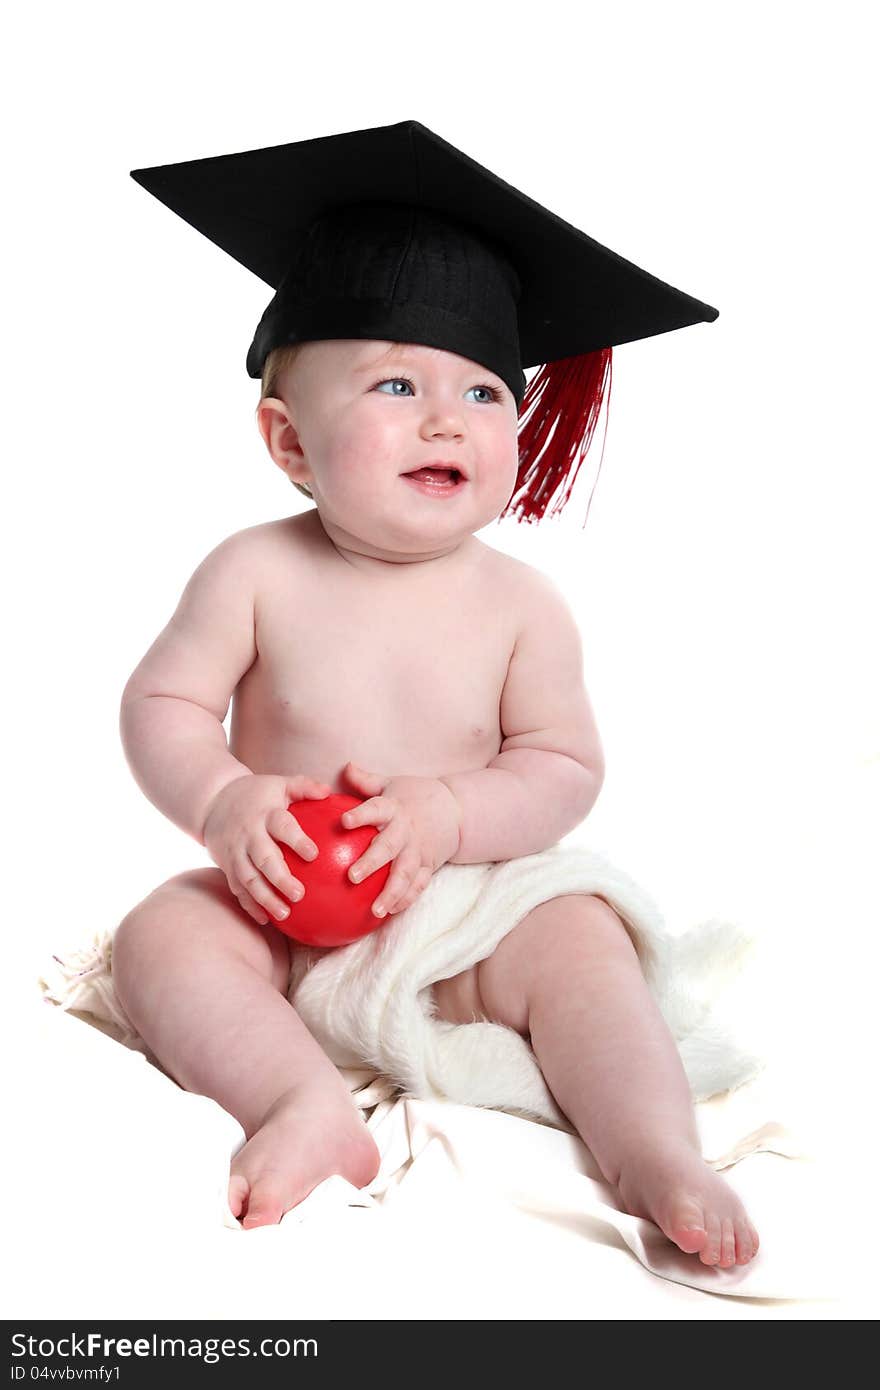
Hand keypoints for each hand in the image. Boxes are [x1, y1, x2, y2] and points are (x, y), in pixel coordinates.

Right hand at [202, 773, 331, 925]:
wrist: (213, 801)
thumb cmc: (257, 793)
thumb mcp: (279, 784)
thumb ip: (304, 787)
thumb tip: (328, 791)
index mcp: (264, 814)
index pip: (281, 826)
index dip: (296, 840)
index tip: (313, 854)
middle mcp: (248, 835)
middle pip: (263, 859)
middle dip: (280, 878)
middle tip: (300, 895)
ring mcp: (235, 853)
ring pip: (248, 879)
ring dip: (265, 898)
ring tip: (284, 914)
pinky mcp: (227, 866)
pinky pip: (237, 889)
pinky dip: (249, 905)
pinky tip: (265, 920)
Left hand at [340, 760, 461, 917]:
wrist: (456, 809)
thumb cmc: (414, 795)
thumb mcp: (391, 783)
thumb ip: (366, 781)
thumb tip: (345, 766)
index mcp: (394, 809)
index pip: (375, 809)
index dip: (361, 815)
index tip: (344, 821)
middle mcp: (406, 831)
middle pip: (388, 848)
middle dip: (371, 863)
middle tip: (352, 877)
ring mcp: (419, 851)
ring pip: (405, 874)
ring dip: (391, 893)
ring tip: (375, 910)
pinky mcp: (428, 865)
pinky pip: (418, 886)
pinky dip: (406, 899)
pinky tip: (390, 912)